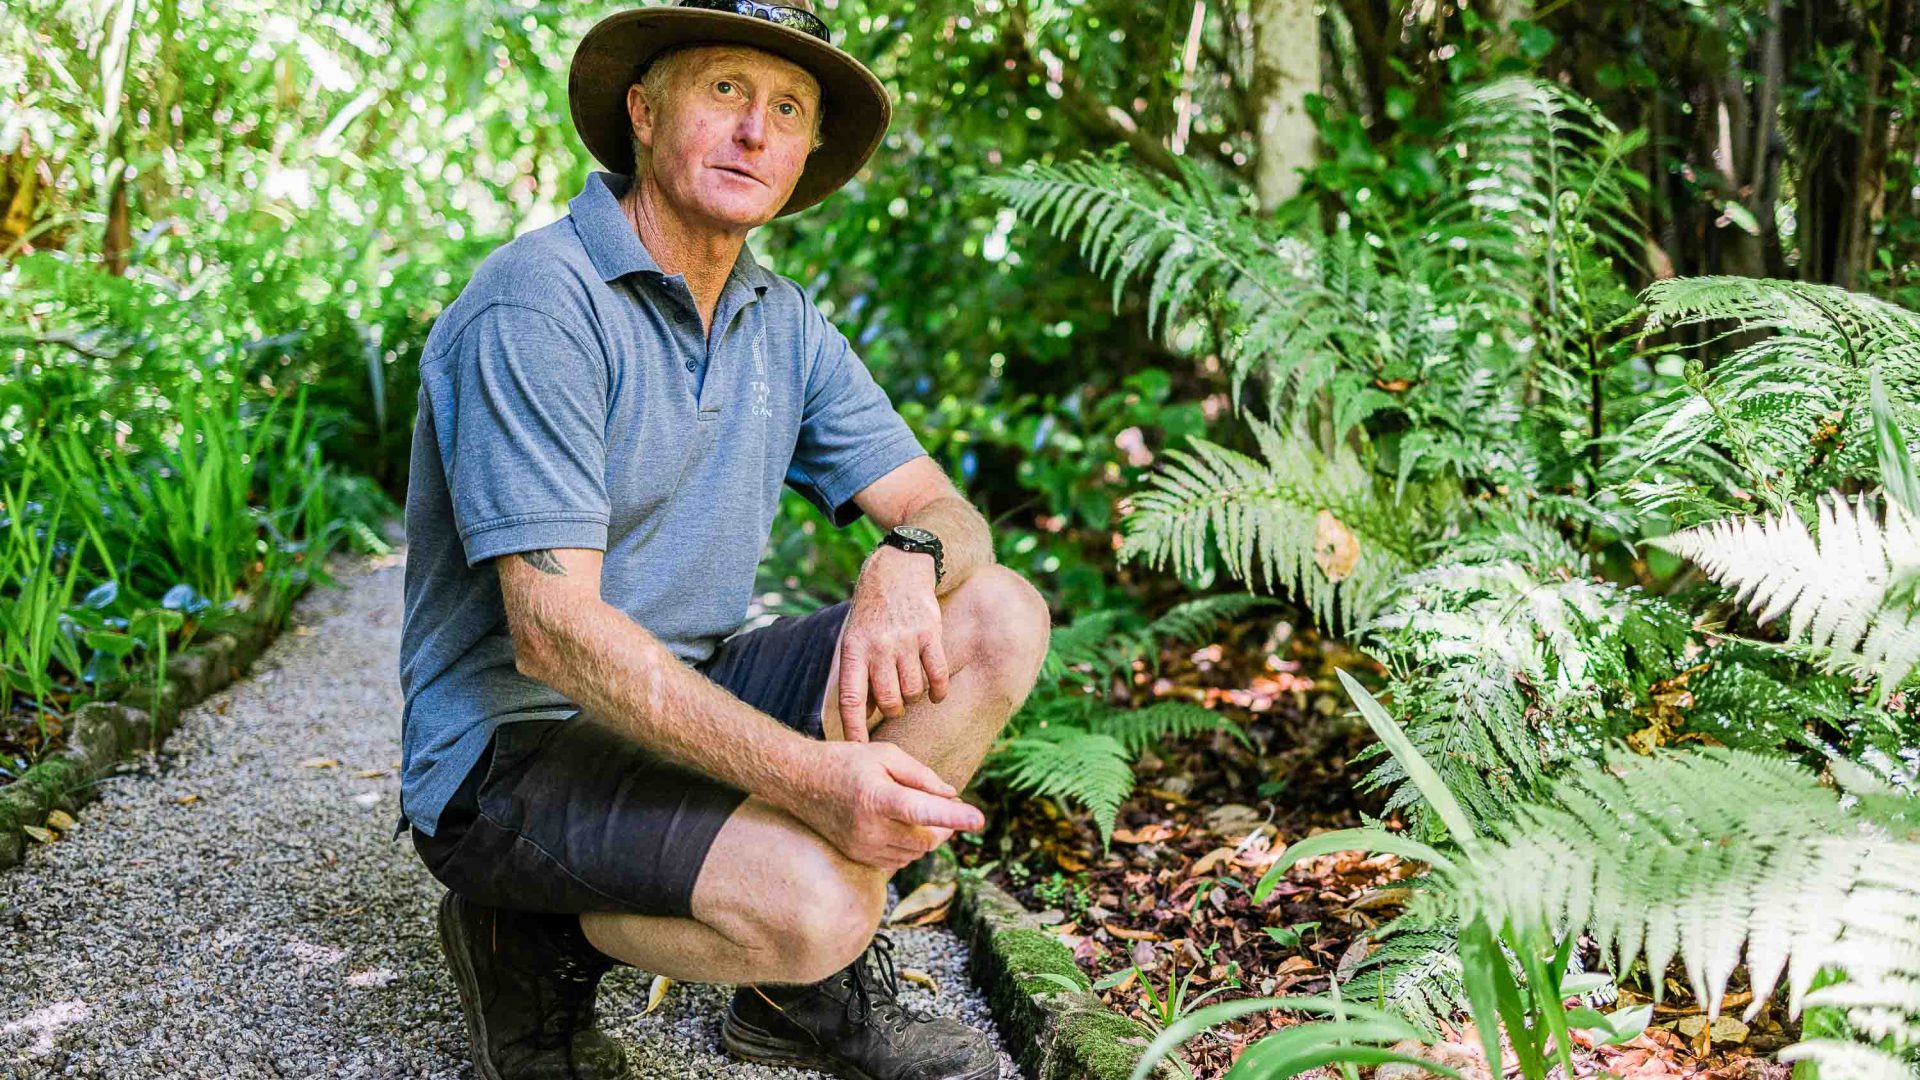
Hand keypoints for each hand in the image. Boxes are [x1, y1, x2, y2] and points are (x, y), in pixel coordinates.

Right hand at [784, 741, 983, 869]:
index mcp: (876, 797)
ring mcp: (863, 848)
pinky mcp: (860, 858)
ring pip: (915, 853)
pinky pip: (899, 860)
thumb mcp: (885, 755)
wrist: (800, 782)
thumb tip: (951, 795)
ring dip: (927, 836)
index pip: (922, 812)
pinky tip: (900, 825)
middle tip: (946, 804)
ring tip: (918, 810)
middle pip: (926, 839)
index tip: (979, 819)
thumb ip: (921, 775)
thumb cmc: (846, 762)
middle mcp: (869, 828)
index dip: (952, 817)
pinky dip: (909, 845)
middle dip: (945, 826)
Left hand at [838, 546, 948, 741]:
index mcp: (854, 650)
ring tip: (911, 686)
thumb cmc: (872, 612)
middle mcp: (878, 647)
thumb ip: (859, 676)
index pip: (852, 699)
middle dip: (893, 710)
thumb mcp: (854, 640)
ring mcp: (905, 640)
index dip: (854, 728)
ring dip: (914, 697)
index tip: (858, 750)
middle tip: (895, 703)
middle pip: (889, 701)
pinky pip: (937, 676)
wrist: (897, 570)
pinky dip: (938, 691)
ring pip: (914, 691)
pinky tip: (936, 694)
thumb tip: (863, 718)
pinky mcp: (930, 634)